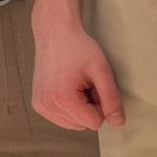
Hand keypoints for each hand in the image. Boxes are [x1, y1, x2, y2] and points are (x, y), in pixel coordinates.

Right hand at [31, 7, 124, 130]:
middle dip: (89, 106)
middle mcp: (47, 106)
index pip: (95, 122)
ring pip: (73, 124)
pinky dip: (69, 107)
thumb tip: (118, 123)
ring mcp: (40, 106)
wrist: (54, 32)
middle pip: (84, 124)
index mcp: (63, 100)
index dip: (100, 103)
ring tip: (76, 83)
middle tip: (84, 81)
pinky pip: (62, 118)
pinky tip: (66, 87)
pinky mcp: (38, 104)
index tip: (93, 83)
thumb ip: (112, 99)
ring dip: (80, 107)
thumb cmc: (78, 47)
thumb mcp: (101, 70)